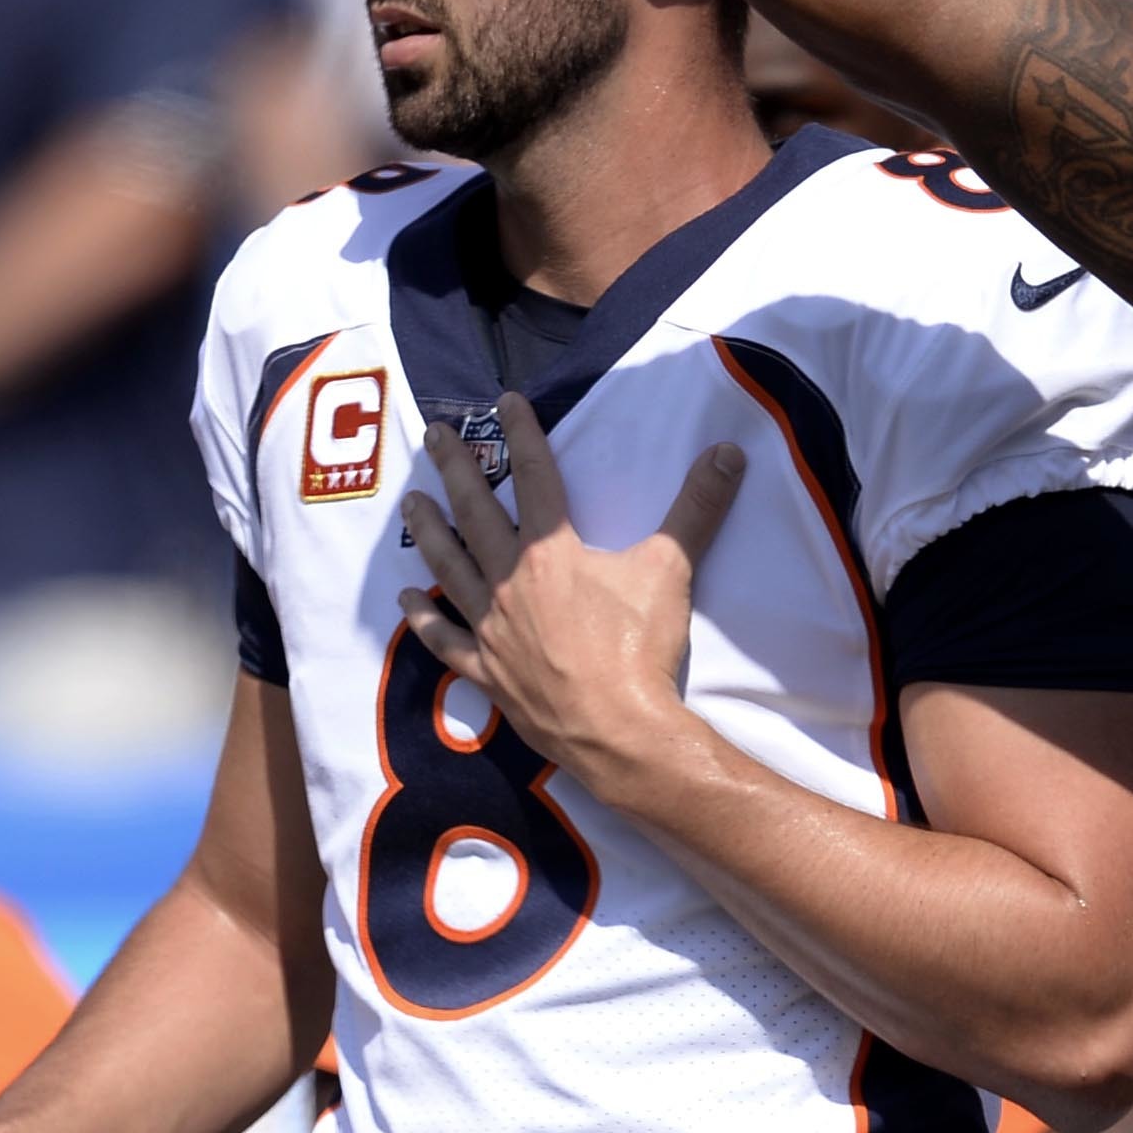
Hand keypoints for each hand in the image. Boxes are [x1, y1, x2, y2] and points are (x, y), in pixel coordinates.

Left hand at [396, 396, 742, 790]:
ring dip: (428, 532)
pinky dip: (422, 620)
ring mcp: (491, 628)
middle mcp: (510, 582)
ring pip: (448, 567)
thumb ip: (697, 508)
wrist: (620, 730)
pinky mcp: (486, 672)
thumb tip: (729, 453)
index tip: (505, 401)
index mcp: (552, 552)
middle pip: (475, 513)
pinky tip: (402, 600)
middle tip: (435, 434)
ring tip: (410, 502)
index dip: (522, 434)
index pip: (535, 476)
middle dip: (456, 468)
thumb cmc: (642, 649)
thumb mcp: (672, 569)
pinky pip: (444, 640)